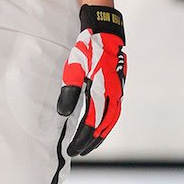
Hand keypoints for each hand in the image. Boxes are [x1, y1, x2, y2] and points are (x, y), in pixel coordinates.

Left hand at [56, 5, 126, 155]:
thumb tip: (64, 113)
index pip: (91, 122)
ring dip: (100, 136)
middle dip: (90, 141)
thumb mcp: (74, 67)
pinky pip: (115, 113)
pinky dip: (108, 125)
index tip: (72, 149)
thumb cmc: (88, 48)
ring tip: (90, 146)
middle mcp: (113, 94)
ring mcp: (118, 91)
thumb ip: (69, 91)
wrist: (106, 31)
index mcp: (101, 90)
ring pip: (111, 121)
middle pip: (103, 126)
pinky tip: (101, 128)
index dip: (81, 138)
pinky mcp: (118, 88)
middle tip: (78, 152)